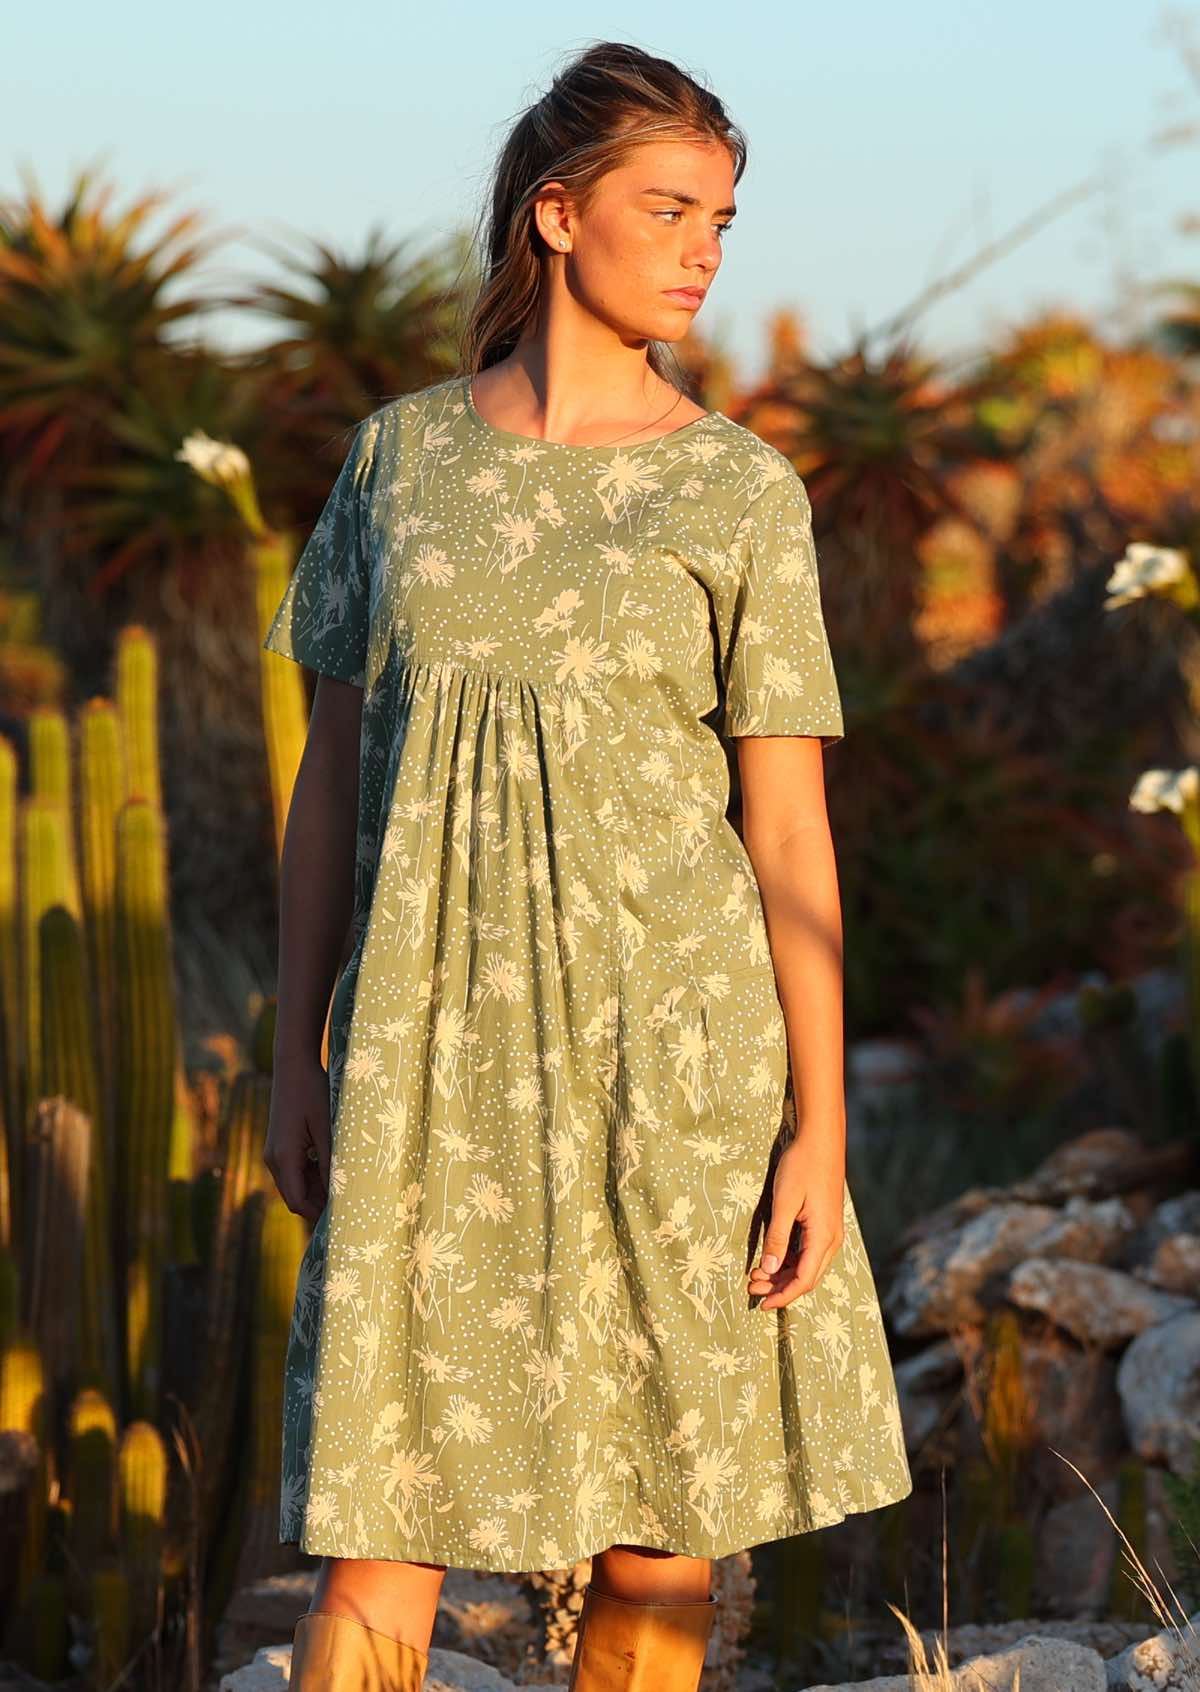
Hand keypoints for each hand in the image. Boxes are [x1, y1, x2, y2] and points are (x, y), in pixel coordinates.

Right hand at [263, 1051, 331, 1222]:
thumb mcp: (327, 1127)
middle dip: (320, 1205)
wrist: (293, 1066)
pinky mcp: (280, 1145)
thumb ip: (330, 1160)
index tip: (343, 1219)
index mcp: (284, 1157)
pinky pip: (295, 1171)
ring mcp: (275, 1152)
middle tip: (350, 1209)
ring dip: (317, 1191)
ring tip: (347, 1191)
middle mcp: (274, 1159)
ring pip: (295, 1185)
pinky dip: (312, 1177)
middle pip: (295, 1197)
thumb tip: (340, 1192)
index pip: (298, 1202)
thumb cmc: (312, 1092)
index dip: (318, 1215)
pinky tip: (334, 1172)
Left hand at [748, 1136, 845, 1309]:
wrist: (821, 1139)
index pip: (804, 1280)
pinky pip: (808, 1250)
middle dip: (779, 1287)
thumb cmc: (801, 1166)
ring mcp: (830, 1230)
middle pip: (807, 1276)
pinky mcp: (825, 1222)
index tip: (761, 1304)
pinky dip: (790, 1259)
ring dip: (783, 1273)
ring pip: (808, 1264)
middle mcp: (832, 1239)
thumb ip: (776, 1237)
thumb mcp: (784, 1202)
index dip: (783, 1295)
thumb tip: (768, 1269)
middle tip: (751, 1287)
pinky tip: (772, 1257)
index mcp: (824, 1237)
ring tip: (756, 1275)